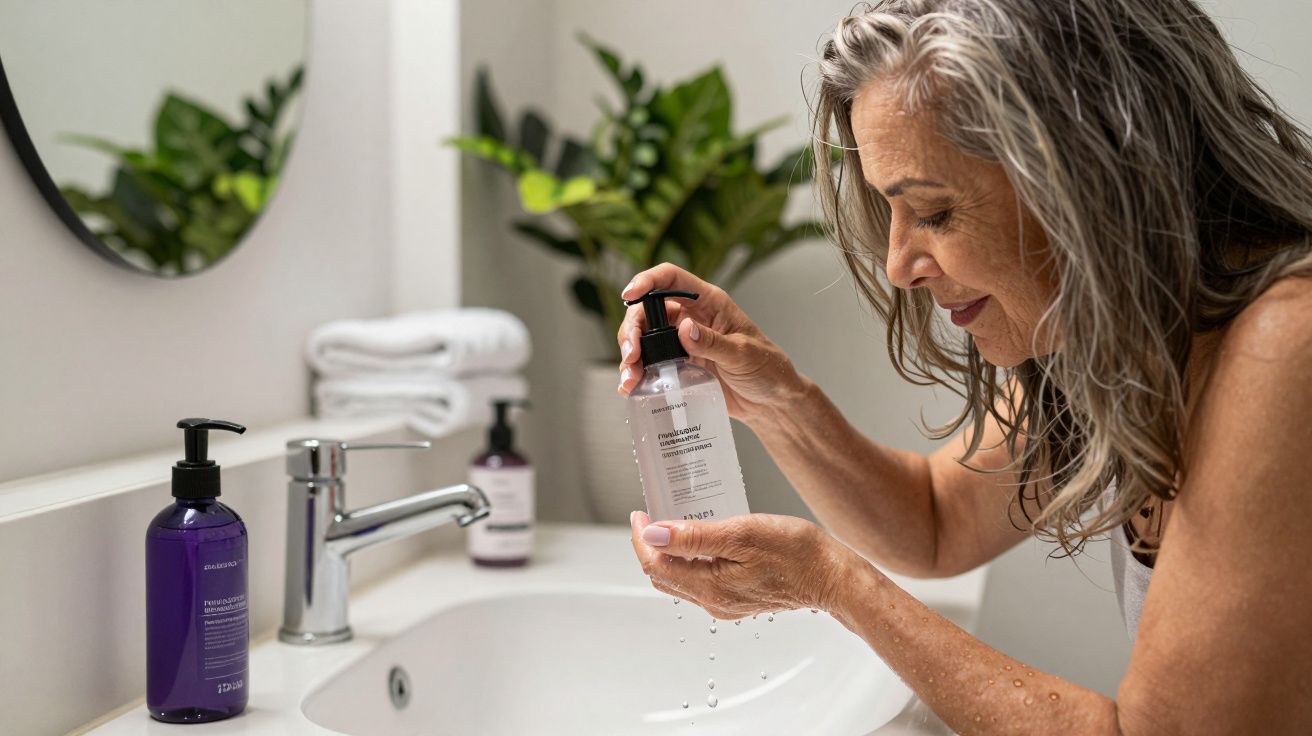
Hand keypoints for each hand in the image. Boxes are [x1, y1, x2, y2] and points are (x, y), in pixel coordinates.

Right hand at [616, 263, 804, 424]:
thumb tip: (684, 329)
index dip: (647, 280)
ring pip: (644, 339)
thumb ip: (713, 343)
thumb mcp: (743, 355)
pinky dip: (637, 374)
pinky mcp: (677, 366)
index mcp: (709, 303)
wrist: (771, 402)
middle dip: (633, 330)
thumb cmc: (767, 370)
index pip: (671, 279)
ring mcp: (681, 342)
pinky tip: (632, 388)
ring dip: (630, 356)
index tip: (629, 294)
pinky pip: (649, 364)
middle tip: (631, 355)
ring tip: (630, 379)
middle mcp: (691, 318)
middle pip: (648, 311)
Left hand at [628, 510, 857, 618]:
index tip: (640, 512)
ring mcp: (725, 603)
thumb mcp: (741, 534)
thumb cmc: (796, 552)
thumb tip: (652, 535)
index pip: (655, 565)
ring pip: (681, 577)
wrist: (833, 577)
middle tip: (653, 512)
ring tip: (675, 520)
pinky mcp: (738, 599)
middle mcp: (713, 602)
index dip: (641, 538)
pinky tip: (702, 537)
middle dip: (651, 545)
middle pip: (664, 574)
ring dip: (671, 551)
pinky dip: (691, 558)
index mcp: (709, 588)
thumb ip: (694, 536)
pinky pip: (701, 579)